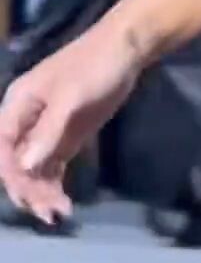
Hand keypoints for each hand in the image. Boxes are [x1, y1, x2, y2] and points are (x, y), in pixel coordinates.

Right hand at [0, 19, 141, 222]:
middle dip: (28, 189)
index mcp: (17, 104)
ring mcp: (44, 131)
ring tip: (60, 213)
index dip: (12, 174)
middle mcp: (25, 121)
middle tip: (51, 210)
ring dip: (40, 193)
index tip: (31, 195)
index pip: (2, 148)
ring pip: (32, 171)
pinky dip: (53, 187)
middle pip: (15, 164)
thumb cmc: (94, 66)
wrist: (126, 50)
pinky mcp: (63, 138)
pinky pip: (49, 168)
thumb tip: (24, 167)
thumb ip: (48, 131)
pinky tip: (63, 204)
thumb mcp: (70, 97)